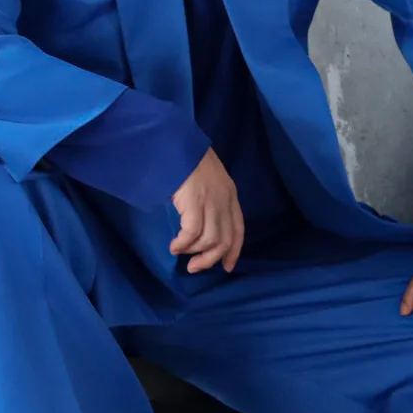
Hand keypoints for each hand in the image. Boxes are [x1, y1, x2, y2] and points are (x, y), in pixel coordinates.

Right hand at [170, 149, 244, 273]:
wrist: (177, 145)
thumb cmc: (188, 161)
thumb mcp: (208, 181)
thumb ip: (211, 200)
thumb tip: (202, 226)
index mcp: (230, 196)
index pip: (238, 230)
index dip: (233, 252)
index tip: (226, 267)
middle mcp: (224, 201)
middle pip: (224, 241)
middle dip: (210, 259)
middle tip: (194, 268)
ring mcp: (211, 202)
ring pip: (209, 240)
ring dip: (193, 252)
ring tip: (179, 251)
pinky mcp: (194, 203)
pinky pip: (191, 234)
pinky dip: (183, 244)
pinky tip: (174, 246)